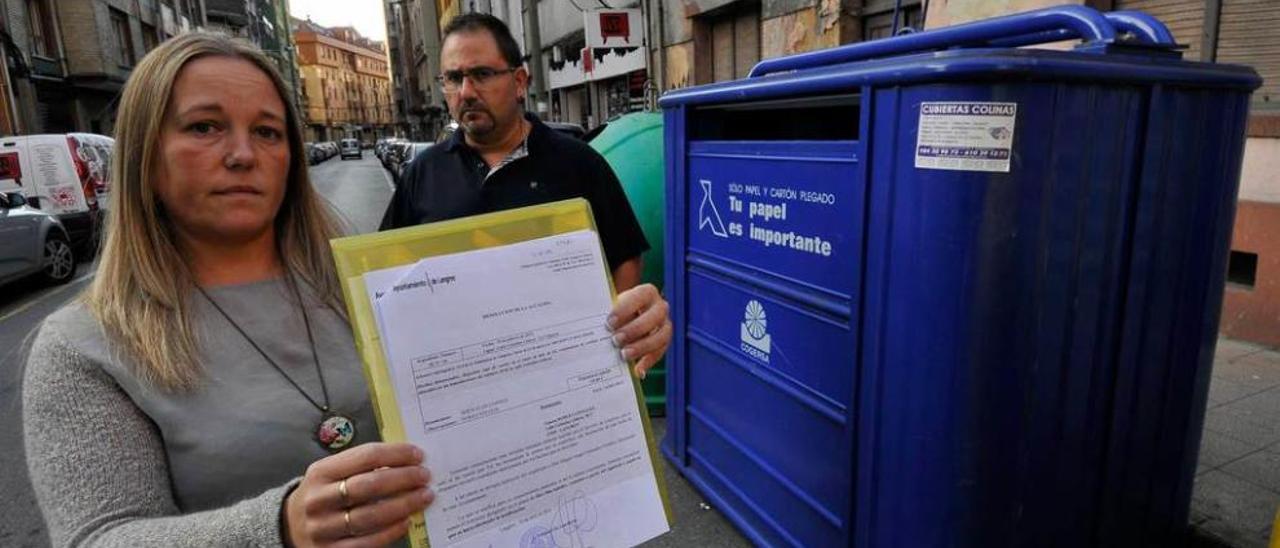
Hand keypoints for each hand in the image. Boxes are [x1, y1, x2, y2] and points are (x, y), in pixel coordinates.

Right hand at [284, 443, 432, 546]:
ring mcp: (323, 528)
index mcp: (321, 472)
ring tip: (423, 497)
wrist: (290, 526)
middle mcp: (318, 499)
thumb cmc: (323, 494)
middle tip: (425, 476)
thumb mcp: (331, 473)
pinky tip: (406, 522)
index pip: (365, 457)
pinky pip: (366, 543)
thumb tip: (405, 461)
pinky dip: (390, 532)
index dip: (396, 454)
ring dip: (403, 505)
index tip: (418, 455)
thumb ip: (360, 466)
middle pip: (368, 486)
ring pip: (369, 516)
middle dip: (403, 479)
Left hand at [607, 283, 671, 378]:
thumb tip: (595, 327)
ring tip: (624, 355)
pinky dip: (648, 362)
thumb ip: (607, 313)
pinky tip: (637, 371)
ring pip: (661, 336)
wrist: (628, 318)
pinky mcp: (664, 342)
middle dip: (634, 330)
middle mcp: (660, 307)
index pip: (641, 296)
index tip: (609, 322)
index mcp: (647, 293)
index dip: (625, 309)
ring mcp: (665, 325)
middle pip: (654, 317)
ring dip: (642, 347)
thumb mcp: (613, 307)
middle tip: (616, 340)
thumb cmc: (618, 311)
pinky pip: (660, 353)